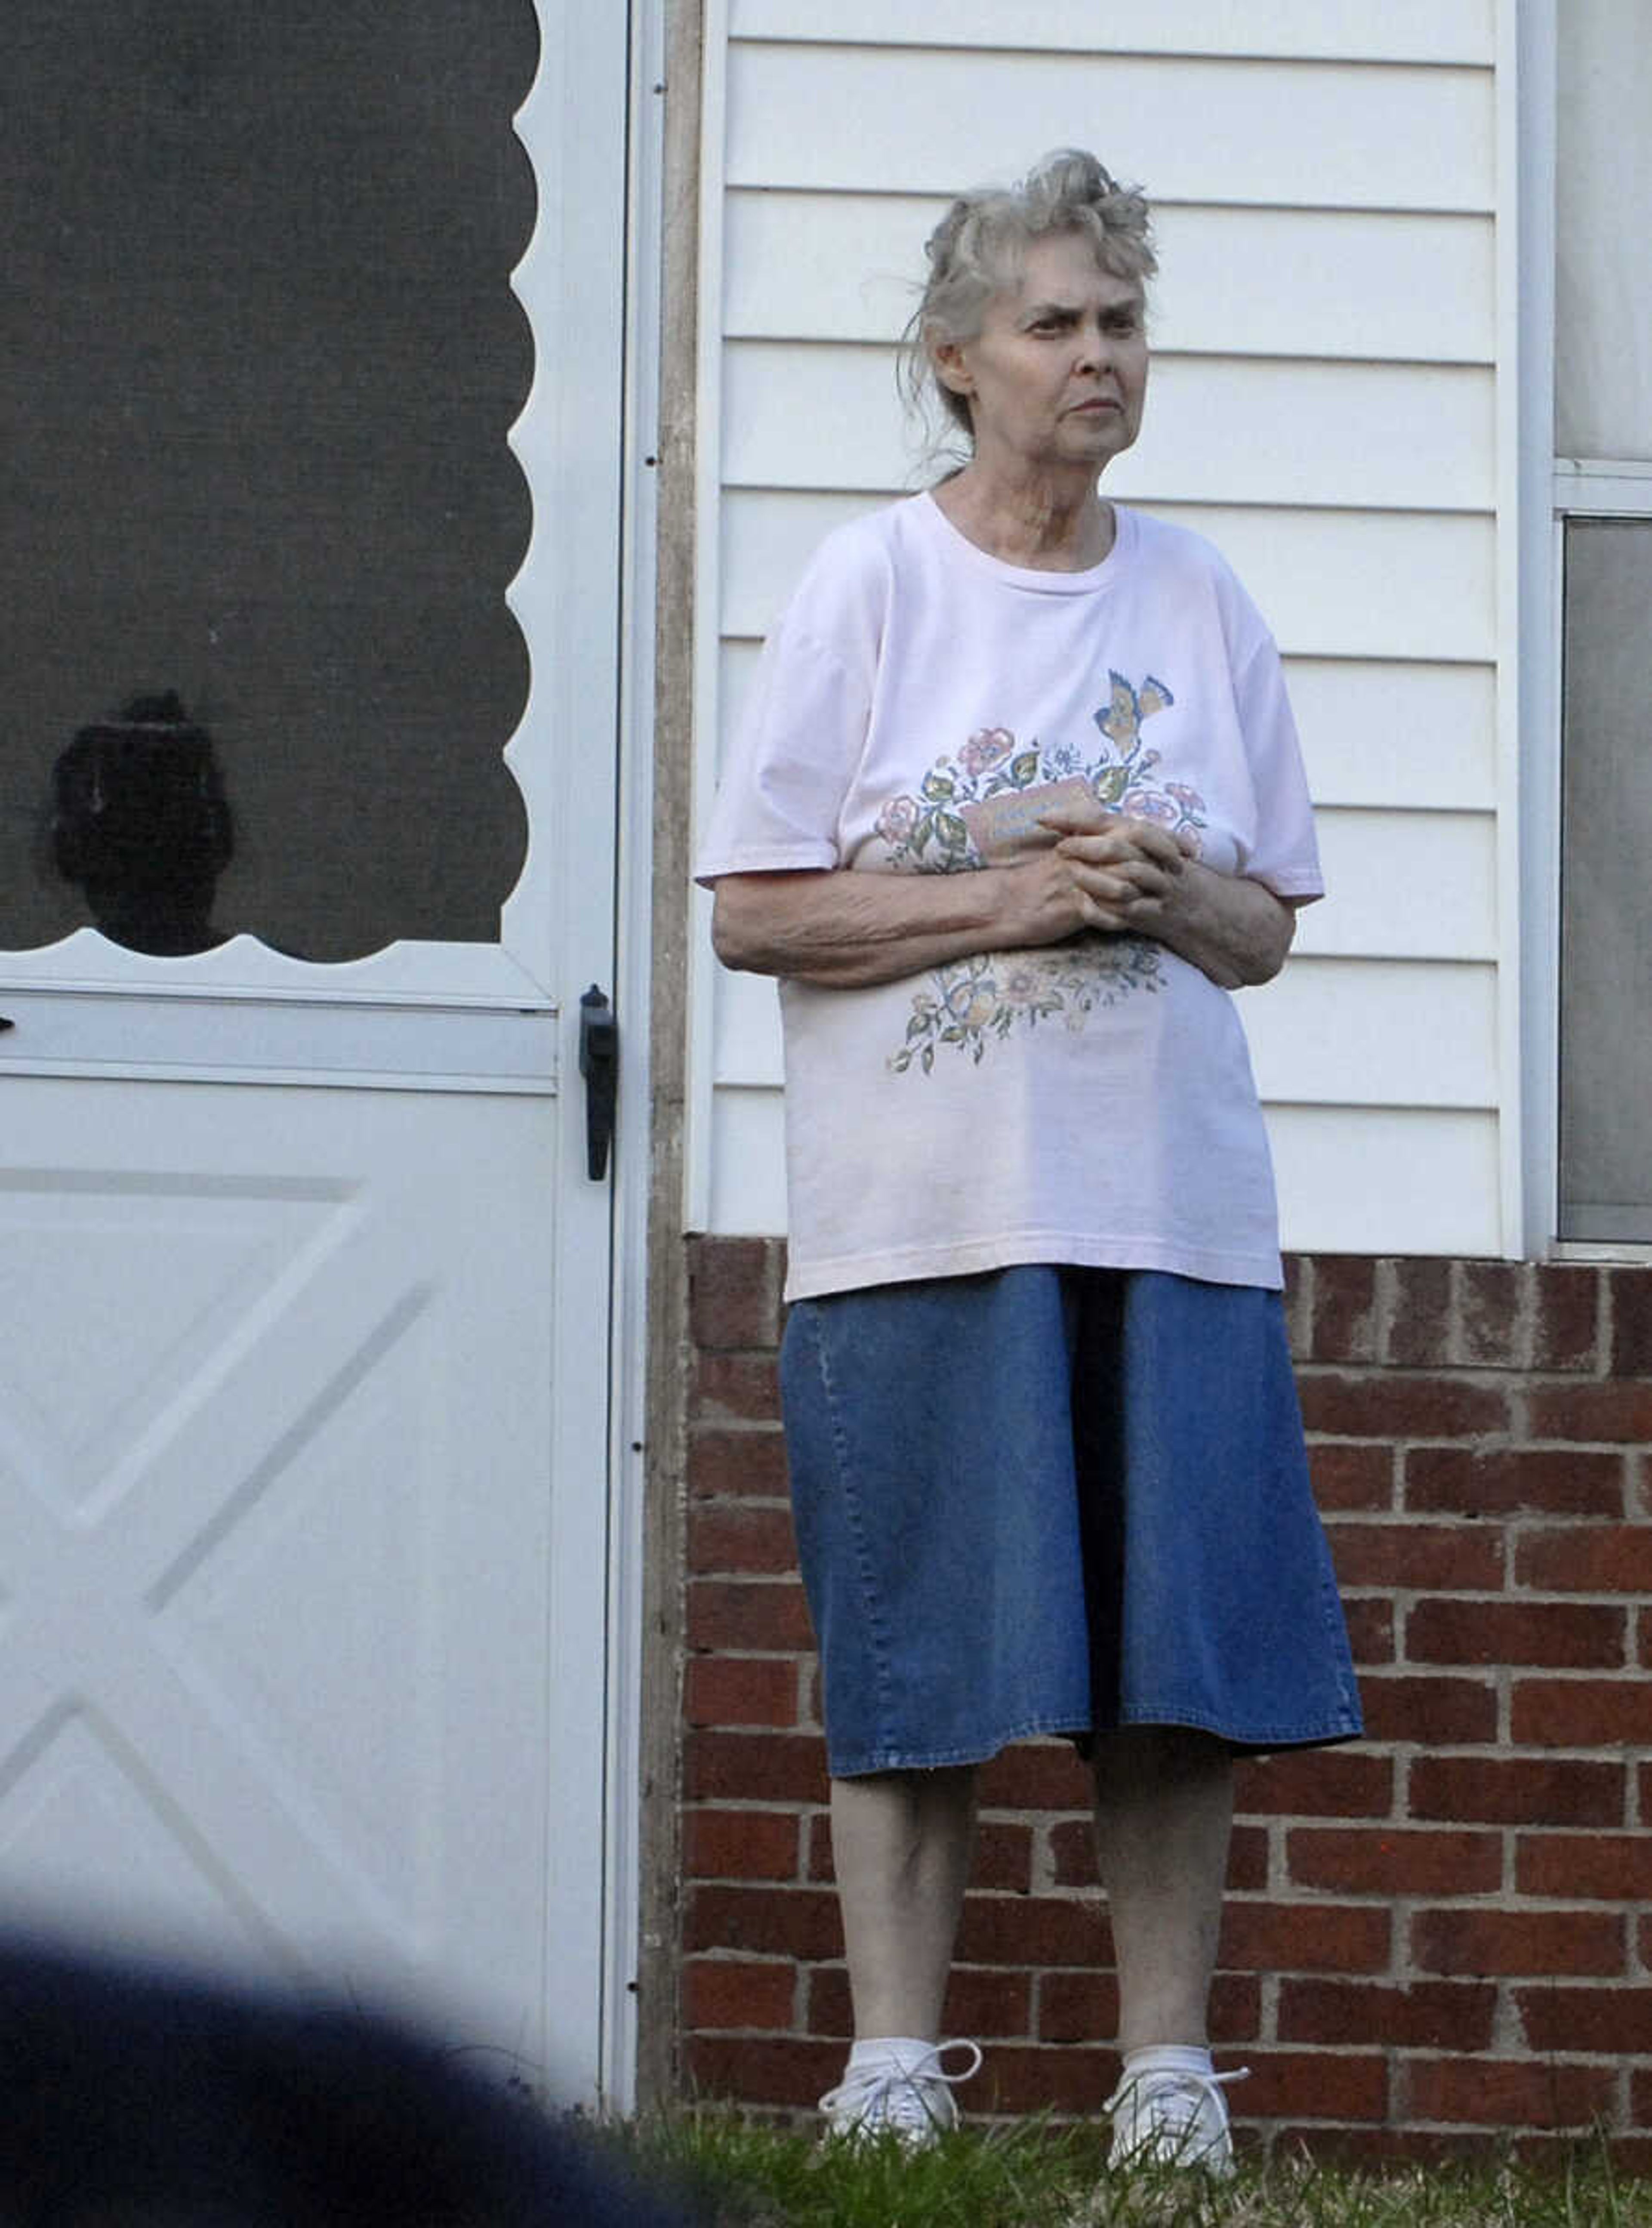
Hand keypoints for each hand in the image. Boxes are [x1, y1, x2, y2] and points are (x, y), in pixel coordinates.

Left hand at [1036, 803, 1295, 987]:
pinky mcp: (1161, 916)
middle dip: (1087, 844)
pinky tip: (1086, 908)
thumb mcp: (1146, 853)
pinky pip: (1133, 911)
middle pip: (1121, 843)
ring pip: (1129, 875)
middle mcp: (1156, 858)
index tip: (1043, 818)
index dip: (1075, 817)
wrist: (1213, 913)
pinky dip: (1109, 910)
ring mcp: (1160, 888)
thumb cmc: (1169, 880)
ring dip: (1097, 875)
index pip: (1108, 819)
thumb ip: (1113, 839)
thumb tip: (1066, 826)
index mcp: (1149, 838)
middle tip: (1059, 847)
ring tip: (1071, 874)